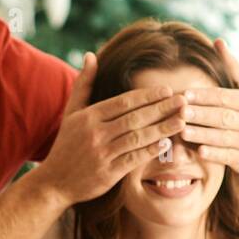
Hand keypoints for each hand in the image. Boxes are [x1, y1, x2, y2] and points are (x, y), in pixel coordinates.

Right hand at [38, 52, 189, 204]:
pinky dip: (150, 151)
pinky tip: (167, 143)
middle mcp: (95, 133)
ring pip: (137, 137)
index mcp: (89, 117)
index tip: (168, 90)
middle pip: (134, 117)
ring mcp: (102, 154)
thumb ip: (83, 84)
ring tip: (182, 121)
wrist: (54, 182)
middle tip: (183, 101)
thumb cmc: (66, 145)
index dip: (148, 95)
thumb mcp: (71, 113)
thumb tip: (91, 55)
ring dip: (162, 128)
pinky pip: (133, 160)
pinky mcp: (107, 174)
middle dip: (161, 108)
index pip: (124, 102)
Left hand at [179, 38, 238, 176]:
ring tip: (183, 131)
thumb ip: (232, 67)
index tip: (185, 94)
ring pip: (224, 137)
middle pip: (223, 116)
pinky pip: (229, 156)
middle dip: (201, 114)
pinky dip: (215, 154)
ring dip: (203, 134)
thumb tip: (217, 41)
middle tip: (180, 111)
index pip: (225, 97)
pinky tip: (199, 151)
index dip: (205, 96)